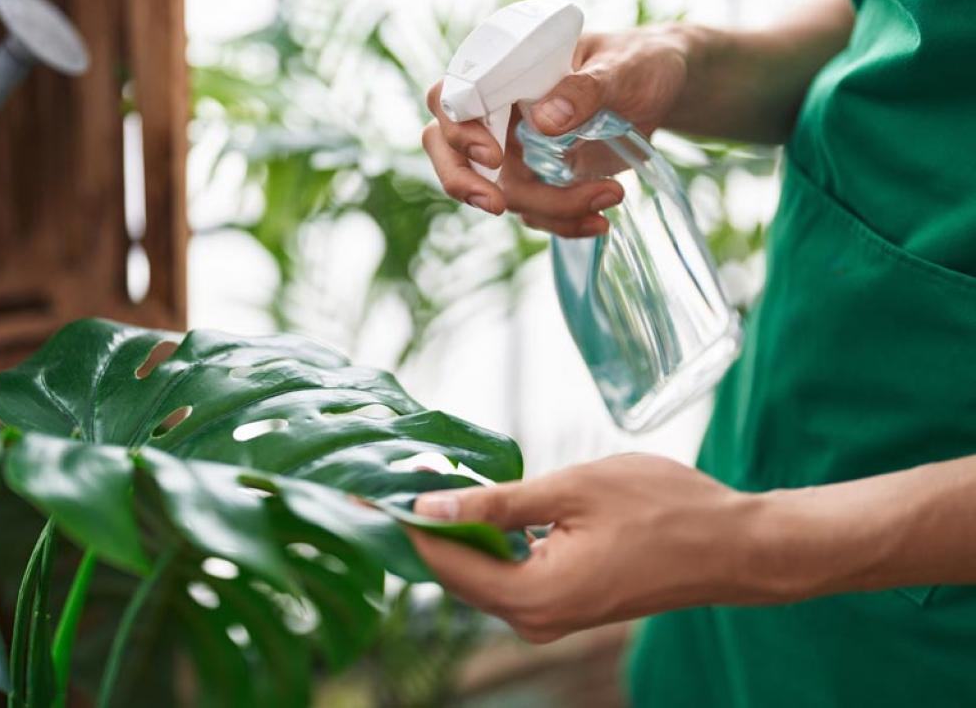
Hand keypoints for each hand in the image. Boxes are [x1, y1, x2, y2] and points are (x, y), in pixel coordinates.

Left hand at [408, 454, 773, 642]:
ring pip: (479, 573)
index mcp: (534, 596)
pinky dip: (485, 541)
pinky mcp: (564, 603)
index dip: (399, 523)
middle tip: (387, 476)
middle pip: (453, 573)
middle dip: (420, 526)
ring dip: (452, 531)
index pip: (441, 562)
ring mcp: (550, 616)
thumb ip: (496, 502)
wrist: (735, 547)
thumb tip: (428, 503)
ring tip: (421, 482)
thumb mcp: (572, 490)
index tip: (360, 490)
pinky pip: (506, 574)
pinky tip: (473, 504)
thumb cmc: (665, 509)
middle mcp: (535, 619)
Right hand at [421, 26, 690, 235]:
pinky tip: (600, 219)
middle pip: (449, 152)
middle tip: (498, 206)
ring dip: (549, 207)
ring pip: (499, 192)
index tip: (492, 156)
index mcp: (504, 72)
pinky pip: (534, 213)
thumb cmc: (636, 62)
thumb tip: (545, 120)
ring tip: (610, 196)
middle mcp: (498, 114)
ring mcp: (514, 152)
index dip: (457, 130)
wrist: (661, 89)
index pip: (451, 98)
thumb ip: (586, 87)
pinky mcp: (539, 182)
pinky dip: (565, 224)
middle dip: (465, 184)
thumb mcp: (622, 66)